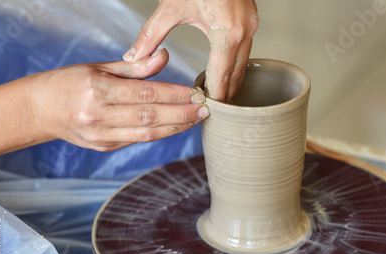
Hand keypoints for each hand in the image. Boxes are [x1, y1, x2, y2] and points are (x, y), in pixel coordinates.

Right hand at [29, 49, 208, 151]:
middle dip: (182, 114)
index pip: (146, 94)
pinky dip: (159, 134)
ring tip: (196, 120)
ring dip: (175, 128)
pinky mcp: (104, 147)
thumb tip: (165, 57)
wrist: (41, 110)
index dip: (174, 95)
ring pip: (147, 134)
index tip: (196, 93)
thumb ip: (135, 68)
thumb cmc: (70, 83)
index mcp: (97, 91)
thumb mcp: (99, 68)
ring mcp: (101, 136)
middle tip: (205, 109)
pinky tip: (175, 126)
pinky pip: (137, 141)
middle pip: (150, 117)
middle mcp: (99, 116)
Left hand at [124, 0, 258, 101]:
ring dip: (232, 82)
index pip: (221, 78)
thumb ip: (151, 35)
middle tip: (212, 112)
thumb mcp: (171, 7)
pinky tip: (225, 73)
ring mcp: (251, 27)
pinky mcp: (252, 21)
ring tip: (218, 98)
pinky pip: (246, 52)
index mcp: (226, 33)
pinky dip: (236, 66)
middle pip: (236, 76)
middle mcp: (243, 33)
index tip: (206, 111)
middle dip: (224, 95)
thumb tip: (134, 56)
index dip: (214, 97)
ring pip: (244, 66)